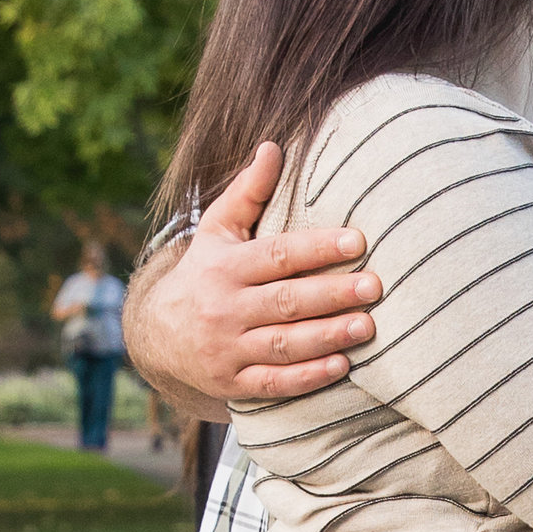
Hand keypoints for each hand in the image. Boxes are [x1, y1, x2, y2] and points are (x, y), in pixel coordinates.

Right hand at [122, 141, 382, 414]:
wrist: (158, 335)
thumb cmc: (204, 273)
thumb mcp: (217, 230)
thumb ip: (249, 193)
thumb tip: (274, 147)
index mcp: (225, 266)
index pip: (276, 255)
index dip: (317, 248)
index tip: (358, 240)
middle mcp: (224, 308)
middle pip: (285, 301)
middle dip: (332, 294)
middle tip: (374, 286)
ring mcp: (228, 349)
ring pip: (283, 344)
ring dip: (327, 336)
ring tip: (367, 326)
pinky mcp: (233, 384)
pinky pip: (274, 383)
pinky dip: (307, 377)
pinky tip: (340, 366)